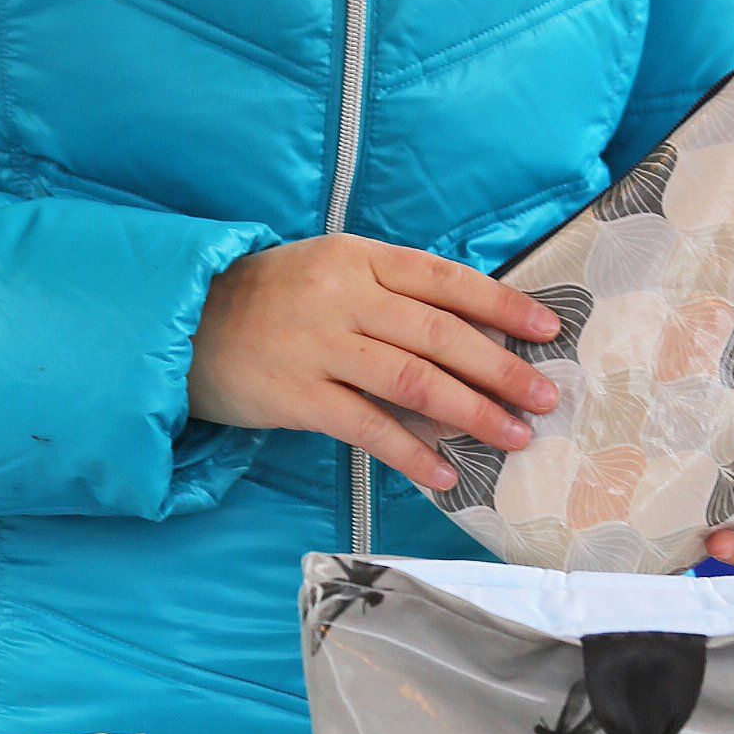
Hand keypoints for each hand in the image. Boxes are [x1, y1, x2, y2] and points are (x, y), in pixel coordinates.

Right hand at [188, 236, 560, 493]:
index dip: (500, 305)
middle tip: (545, 397)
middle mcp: (343, 298)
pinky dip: (412, 453)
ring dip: (471, 412)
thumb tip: (469, 341)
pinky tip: (445, 474)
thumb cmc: (270, 300)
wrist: (185, 325)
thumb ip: (391, 296)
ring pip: (413, 381)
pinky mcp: (298, 396)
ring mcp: (319, 347)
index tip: (548, 329)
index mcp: (359, 259)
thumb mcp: (330, 273)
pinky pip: (368, 428)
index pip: (444, 280)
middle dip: (500, 368)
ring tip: (513, 438)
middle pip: (438, 334)